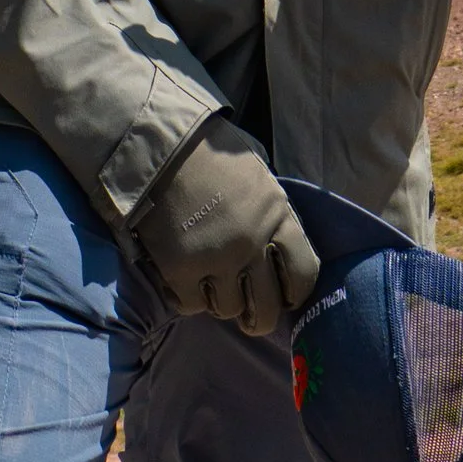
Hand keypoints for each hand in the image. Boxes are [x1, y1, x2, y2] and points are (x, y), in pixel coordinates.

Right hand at [133, 115, 319, 334]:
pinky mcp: (180, 270)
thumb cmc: (212, 154)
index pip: (303, 274)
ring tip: (210, 283)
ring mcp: (215, 259)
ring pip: (228, 309)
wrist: (159, 145)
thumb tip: (279, 250)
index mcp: (277, 216)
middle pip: (267, 307)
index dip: (294, 291)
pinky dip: (188, 295)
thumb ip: (272, 214)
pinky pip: (192, 305)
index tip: (283, 295)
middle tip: (249, 314)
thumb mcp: (258, 177)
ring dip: (220, 300)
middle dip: (259, 317)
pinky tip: (184, 277)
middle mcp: (251, 243)